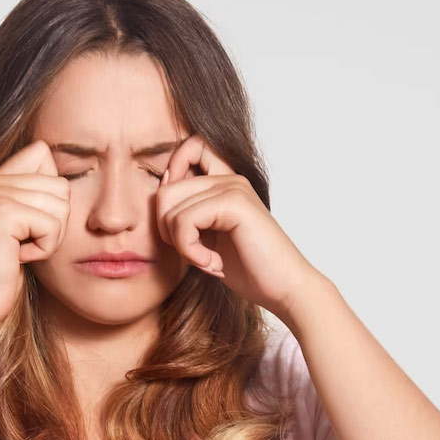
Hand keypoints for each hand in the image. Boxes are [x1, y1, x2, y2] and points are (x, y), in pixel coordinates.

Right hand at [0, 139, 70, 332]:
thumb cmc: (2, 270)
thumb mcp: (22, 227)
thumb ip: (36, 195)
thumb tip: (73, 174)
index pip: (43, 152)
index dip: (53, 189)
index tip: (32, 221)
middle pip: (61, 184)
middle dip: (55, 221)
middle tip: (25, 242)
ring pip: (61, 204)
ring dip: (50, 237)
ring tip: (21, 249)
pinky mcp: (2, 212)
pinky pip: (53, 225)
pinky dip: (44, 248)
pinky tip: (19, 257)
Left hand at [156, 134, 319, 319]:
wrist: (285, 289)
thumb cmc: (250, 269)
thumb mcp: (207, 240)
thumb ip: (186, 217)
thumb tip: (155, 201)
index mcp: (224, 182)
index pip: (187, 150)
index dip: (169, 180)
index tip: (178, 223)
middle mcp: (229, 178)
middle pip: (165, 189)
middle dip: (167, 229)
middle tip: (192, 253)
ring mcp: (233, 188)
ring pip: (170, 208)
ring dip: (181, 245)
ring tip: (206, 260)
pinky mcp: (234, 203)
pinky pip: (184, 221)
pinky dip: (190, 250)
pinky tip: (213, 263)